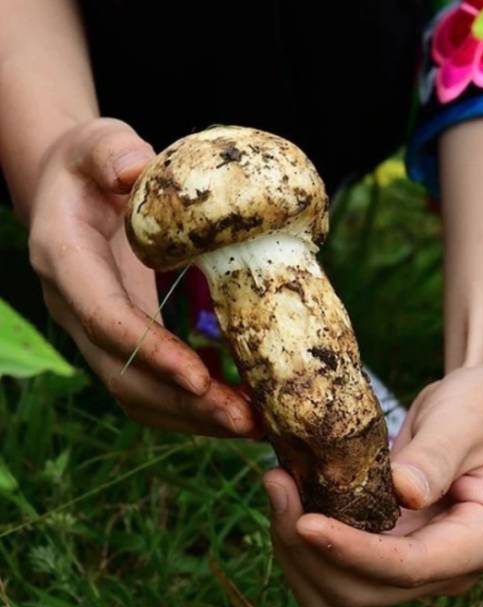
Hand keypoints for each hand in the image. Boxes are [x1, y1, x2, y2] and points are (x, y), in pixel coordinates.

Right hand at [28, 118, 258, 436]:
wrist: (71, 193)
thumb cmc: (90, 165)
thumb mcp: (96, 141)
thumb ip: (111, 152)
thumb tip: (137, 168)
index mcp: (65, 260)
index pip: (105, 320)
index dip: (151, 352)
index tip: (202, 378)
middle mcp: (73, 308)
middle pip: (123, 377)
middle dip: (183, 405)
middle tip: (245, 420)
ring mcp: (94, 332)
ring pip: (137, 395)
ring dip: (194, 417)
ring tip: (253, 425)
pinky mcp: (119, 343)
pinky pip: (151, 387)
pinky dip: (193, 405)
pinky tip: (240, 404)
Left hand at [264, 358, 482, 606]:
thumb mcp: (465, 418)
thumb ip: (435, 457)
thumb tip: (402, 495)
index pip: (411, 567)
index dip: (353, 552)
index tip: (304, 522)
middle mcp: (453, 568)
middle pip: (367, 591)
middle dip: (313, 550)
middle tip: (278, 484)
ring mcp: (420, 567)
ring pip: (342, 593)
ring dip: (300, 553)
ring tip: (279, 487)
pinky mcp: (391, 552)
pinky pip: (336, 571)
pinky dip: (305, 545)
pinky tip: (292, 497)